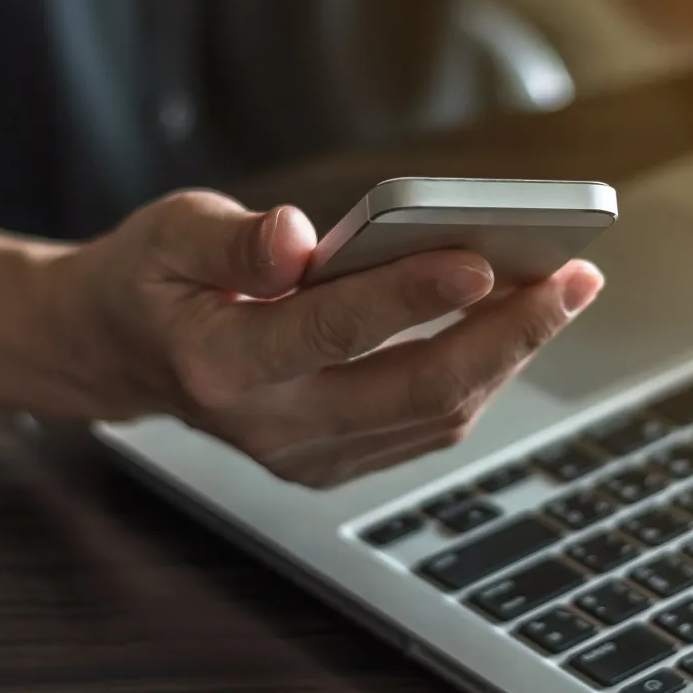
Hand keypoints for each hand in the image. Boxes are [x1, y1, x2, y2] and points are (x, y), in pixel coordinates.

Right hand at [60, 190, 603, 487]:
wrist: (121, 354)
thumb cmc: (151, 281)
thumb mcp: (169, 232)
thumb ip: (233, 240)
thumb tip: (298, 237)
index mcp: (222, 363)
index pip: (332, 330)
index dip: (410, 296)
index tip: (483, 258)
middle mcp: (270, 426)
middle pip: (413, 391)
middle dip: (505, 335)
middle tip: (571, 279)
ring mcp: (306, 455)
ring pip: (435, 417)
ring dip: (508, 355)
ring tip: (563, 291)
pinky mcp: (334, 460)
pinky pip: (426, 427)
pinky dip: (480, 376)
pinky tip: (513, 324)